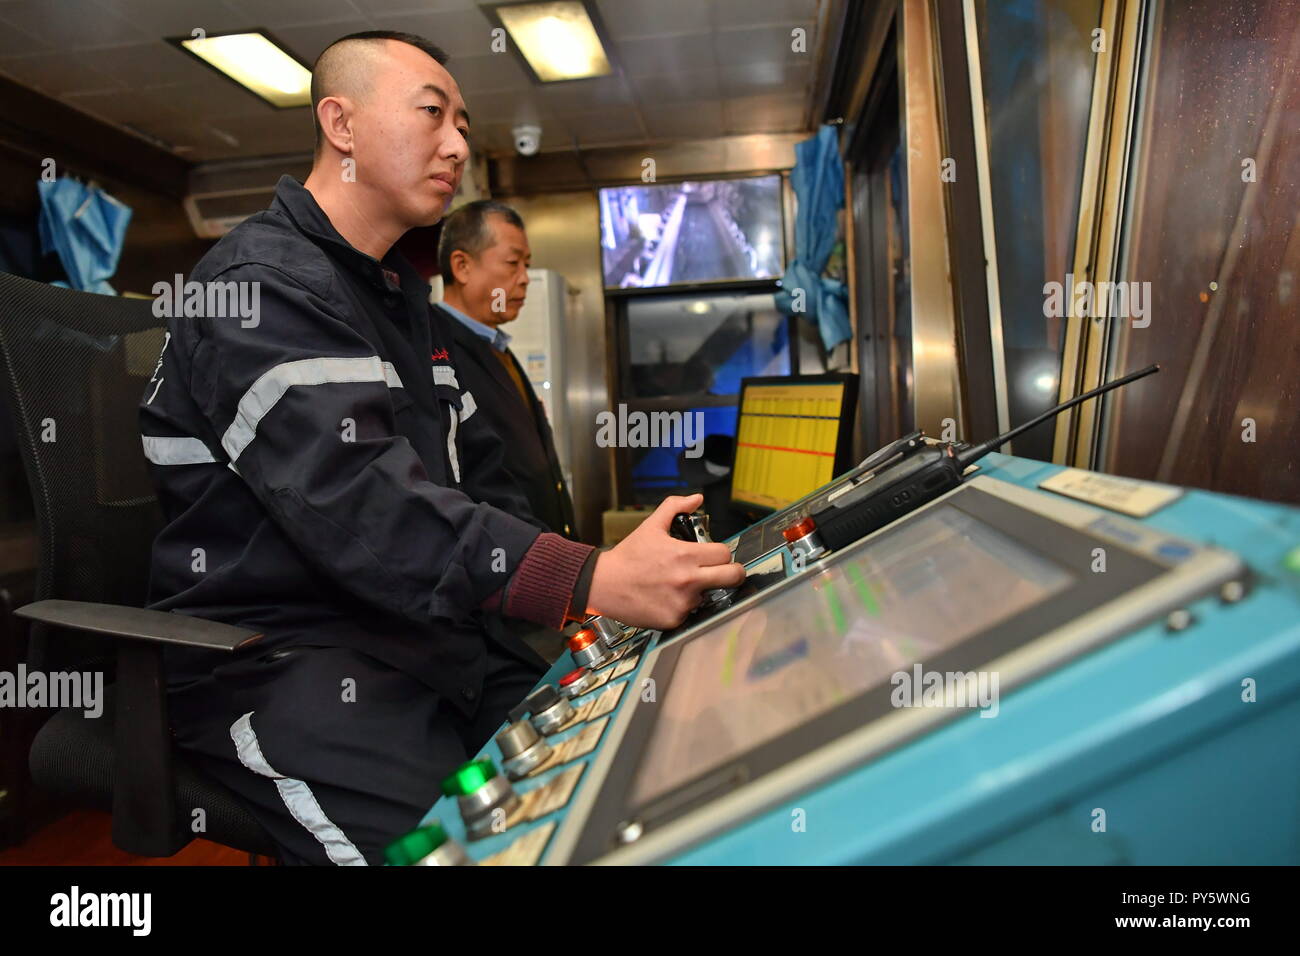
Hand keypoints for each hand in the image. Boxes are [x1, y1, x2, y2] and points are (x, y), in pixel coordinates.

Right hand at [586, 494, 745, 629]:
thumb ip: (675, 507)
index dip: (720, 552)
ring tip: (678, 585)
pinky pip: (691, 613)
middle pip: (733, 577)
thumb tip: (696, 499)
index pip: (725, 553)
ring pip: (710, 596)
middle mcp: (687, 580)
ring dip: (701, 591)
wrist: (604, 584)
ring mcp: (682, 602)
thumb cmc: (628, 557)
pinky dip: (683, 607)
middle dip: (732, 573)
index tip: (714, 555)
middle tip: (723, 572)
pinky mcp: (674, 620)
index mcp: (685, 555)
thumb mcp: (651, 526)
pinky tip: (667, 598)